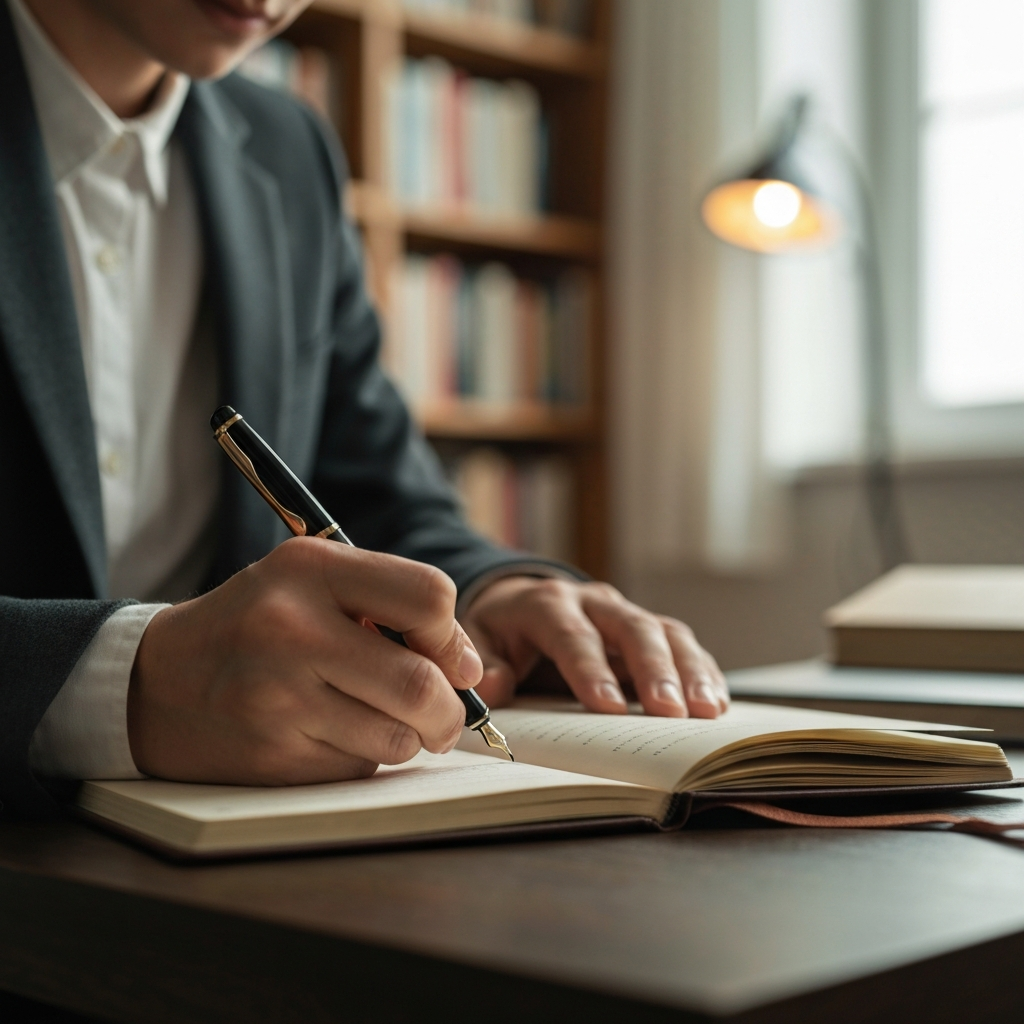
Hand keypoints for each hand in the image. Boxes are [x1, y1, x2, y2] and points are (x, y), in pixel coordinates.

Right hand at [127, 538, 482, 784]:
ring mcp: (278, 696)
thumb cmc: (256, 626)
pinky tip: (329, 736)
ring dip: (407, 738)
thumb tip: (468, 667)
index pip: (429, 595)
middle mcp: (291, 628)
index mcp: (309, 569)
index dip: (451, 636)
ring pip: (397, 738)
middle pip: (420, 683)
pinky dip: (363, 759)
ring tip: (377, 718)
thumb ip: (392, 605)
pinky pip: (358, 769)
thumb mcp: (312, 583)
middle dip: (449, 711)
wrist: (157, 683)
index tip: (448, 658)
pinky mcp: (271, 756)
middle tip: (443, 716)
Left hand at [461, 577, 727, 717]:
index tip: (607, 707)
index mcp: (547, 604)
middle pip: (632, 629)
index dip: (589, 668)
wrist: (521, 600)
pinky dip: (702, 672)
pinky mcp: (649, 630)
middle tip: (670, 711)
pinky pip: (682, 646)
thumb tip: (495, 687)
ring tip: (705, 711)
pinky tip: (715, 702)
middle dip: (654, 669)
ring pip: (665, 633)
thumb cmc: (501, 629)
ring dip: (689, 671)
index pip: (572, 634)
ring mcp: (626, 614)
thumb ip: (484, 660)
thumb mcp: (478, 638)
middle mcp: (594, 602)